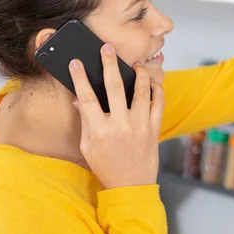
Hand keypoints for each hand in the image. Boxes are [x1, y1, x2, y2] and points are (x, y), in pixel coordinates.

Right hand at [69, 43, 162, 189]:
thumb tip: (79, 99)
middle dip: (109, 64)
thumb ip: (85, 121)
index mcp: (98, 131)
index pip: (87, 97)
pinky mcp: (154, 128)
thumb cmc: (106, 166)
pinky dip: (156, 89)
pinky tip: (152, 81)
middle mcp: (120, 125)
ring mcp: (139, 126)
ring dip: (138, 73)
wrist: (131, 185)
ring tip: (135, 63)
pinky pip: (158, 103)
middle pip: (114, 87)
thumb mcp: (87, 146)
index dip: (80, 77)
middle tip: (107, 48)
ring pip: (140, 91)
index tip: (76, 62)